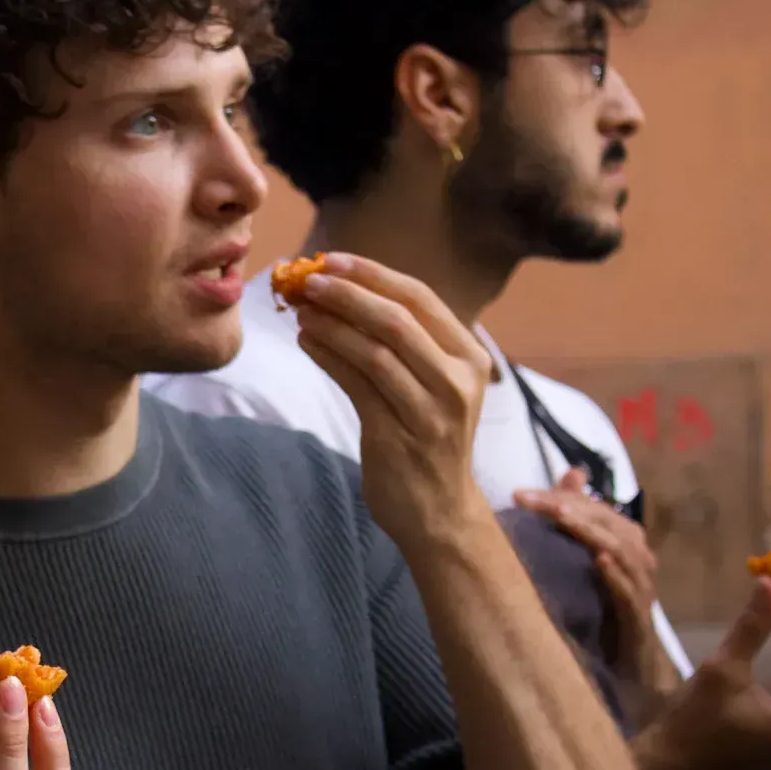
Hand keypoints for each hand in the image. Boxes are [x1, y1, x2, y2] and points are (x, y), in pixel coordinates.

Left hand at [290, 253, 491, 545]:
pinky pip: (357, 386)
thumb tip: (342, 290)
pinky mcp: (399, 437)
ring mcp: (432, 411)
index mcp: (470, 357)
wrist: (438, 511)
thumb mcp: (431, 383)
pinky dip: (328, 357)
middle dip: (348, 293)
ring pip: (375, 352)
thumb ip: (403, 341)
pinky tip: (306, 342)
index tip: (331, 258)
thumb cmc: (426, 437)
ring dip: (331, 325)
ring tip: (300, 310)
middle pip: (397, 320)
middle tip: (307, 279)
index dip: (373, 274)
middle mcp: (458, 380)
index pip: (420, 298)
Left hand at [515, 468, 673, 701]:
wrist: (623, 671)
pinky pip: (631, 594)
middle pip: (609, 523)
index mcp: (625, 543)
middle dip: (569, 507)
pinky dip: (616, 576)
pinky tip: (599, 562)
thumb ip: (573, 521)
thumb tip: (571, 473)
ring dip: (591, 532)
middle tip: (531, 500)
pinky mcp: (640, 621)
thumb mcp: (577, 565)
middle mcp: (638, 561)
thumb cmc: (599, 613)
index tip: (518, 495)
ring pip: (623, 551)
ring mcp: (642, 590)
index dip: (559, 497)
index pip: (594, 509)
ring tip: (561, 516)